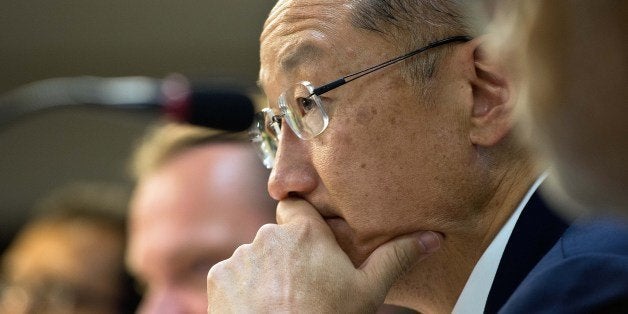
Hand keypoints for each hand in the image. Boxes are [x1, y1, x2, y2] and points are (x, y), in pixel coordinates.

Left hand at [206, 198, 440, 312]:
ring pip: (256, 255)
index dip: (303, 222)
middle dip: (288, 253)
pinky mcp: (220, 277)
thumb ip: (395, 257)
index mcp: (304, 233)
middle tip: (305, 283)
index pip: (296, 205)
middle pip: (279, 235)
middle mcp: (268, 236)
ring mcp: (241, 256)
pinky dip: (244, 287)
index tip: (312, 241)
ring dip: (266, 271)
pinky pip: (234, 273)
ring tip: (282, 301)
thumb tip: (432, 238)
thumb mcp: (367, 292)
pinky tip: (261, 307)